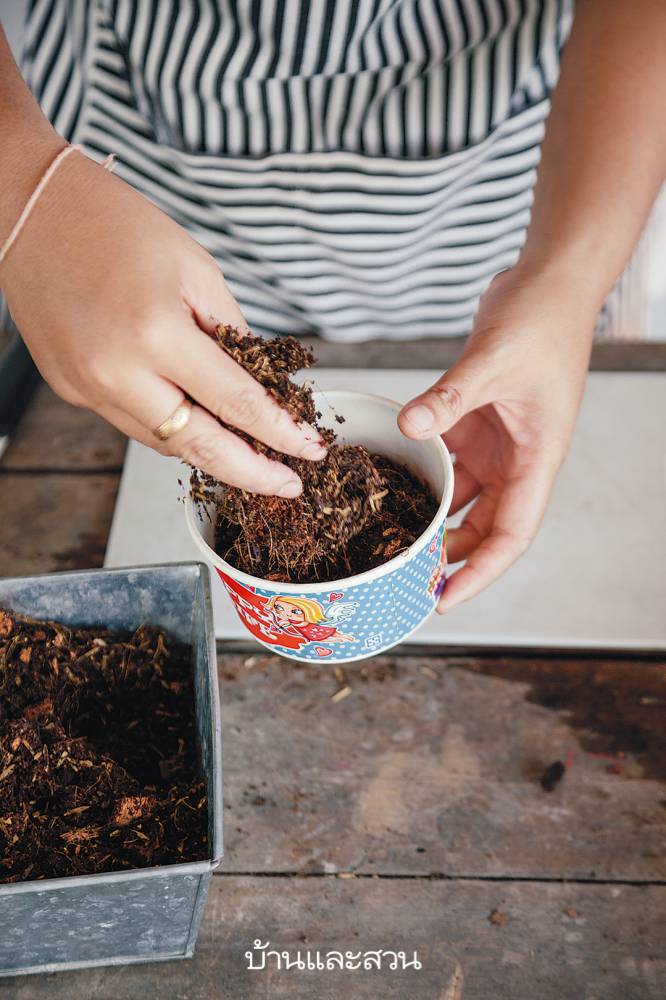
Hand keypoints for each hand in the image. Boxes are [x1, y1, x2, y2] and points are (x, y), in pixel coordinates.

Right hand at [0, 144, 325, 495]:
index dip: (280, 434)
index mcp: (156, 332)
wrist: (32, 210)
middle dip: (251, 473)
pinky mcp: (71, 389)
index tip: (309, 450)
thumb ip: (232, 334)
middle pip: (199, 446)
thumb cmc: (116, 224)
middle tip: (288, 486)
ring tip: (253, 456)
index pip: (235, 403)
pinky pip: (134, 423)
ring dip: (212, 452)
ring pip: (164, 441)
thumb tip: (262, 384)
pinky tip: (200, 422)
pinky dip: (172, 426)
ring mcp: (87, 387)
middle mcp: (116, 372)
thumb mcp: (196, 269)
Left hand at [398, 263, 596, 612]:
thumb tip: (410, 426)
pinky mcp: (476, 422)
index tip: (445, 596)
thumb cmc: (543, 319)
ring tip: (393, 540)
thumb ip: (450, 396)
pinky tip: (390, 483)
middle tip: (405, 575)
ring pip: (463, 497)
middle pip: (485, 526)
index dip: (481, 571)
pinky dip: (422, 472)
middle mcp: (518, 459)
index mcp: (537, 457)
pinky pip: (446, 459)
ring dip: (433, 518)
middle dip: (450, 555)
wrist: (549, 281)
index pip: (512, 533)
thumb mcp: (493, 359)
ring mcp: (496, 442)